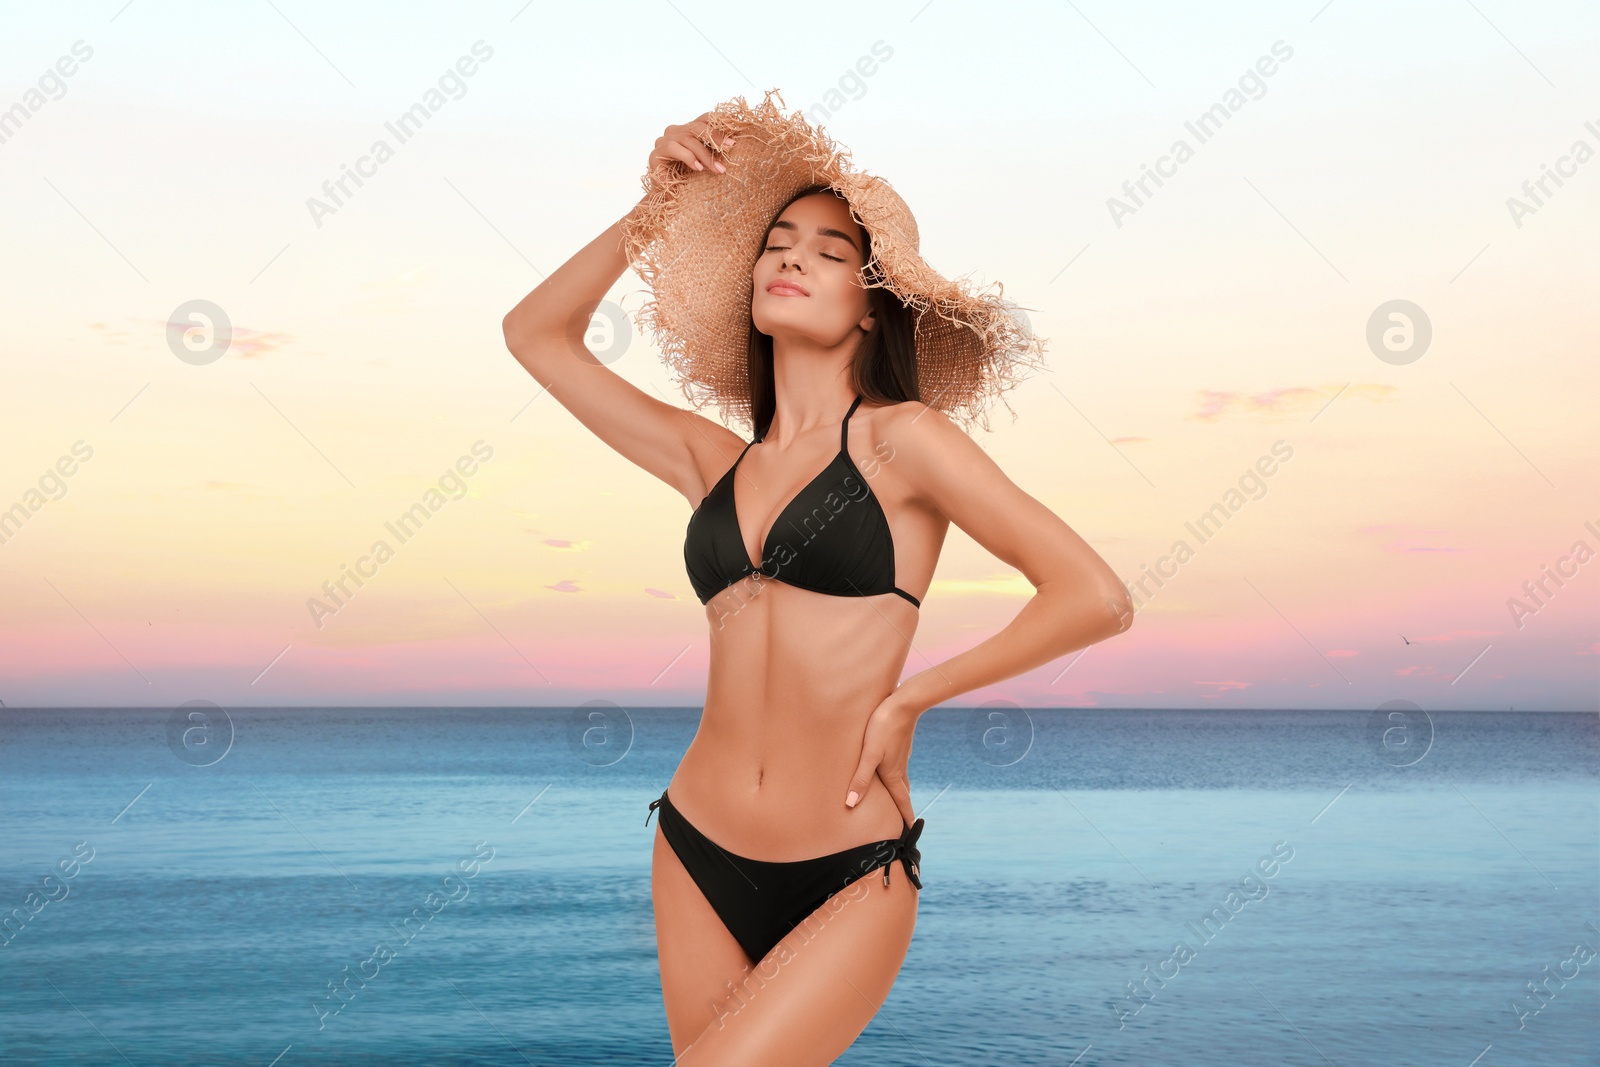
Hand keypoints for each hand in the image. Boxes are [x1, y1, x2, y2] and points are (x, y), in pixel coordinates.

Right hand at [647, 111, 733, 174]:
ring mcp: (663, 141)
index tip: (734, 135)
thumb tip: (734, 143)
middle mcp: (675, 132)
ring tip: (717, 169)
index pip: (704, 118)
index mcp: (688, 130)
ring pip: (687, 138)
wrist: (671, 199)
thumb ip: (715, 150)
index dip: (720, 122)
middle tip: (730, 147)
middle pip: (696, 126)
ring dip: (705, 154)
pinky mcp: (655, 154)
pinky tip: (698, 168)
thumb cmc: (690, 180)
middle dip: (715, 137)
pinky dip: (688, 157)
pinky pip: (673, 147)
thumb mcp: (707, 161)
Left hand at [843, 694, 919, 828]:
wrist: (903, 703)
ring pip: (901, 777)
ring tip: (896, 798)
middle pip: (902, 791)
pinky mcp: (899, 743)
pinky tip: (890, 768)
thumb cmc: (883, 728)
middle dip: (903, 806)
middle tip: (904, 818)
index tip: (910, 828)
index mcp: (893, 773)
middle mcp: (899, 766)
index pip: (901, 800)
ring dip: (899, 790)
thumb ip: (860, 779)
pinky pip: (898, 764)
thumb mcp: (869, 754)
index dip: (905, 815)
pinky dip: (896, 774)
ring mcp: (901, 754)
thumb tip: (851, 804)